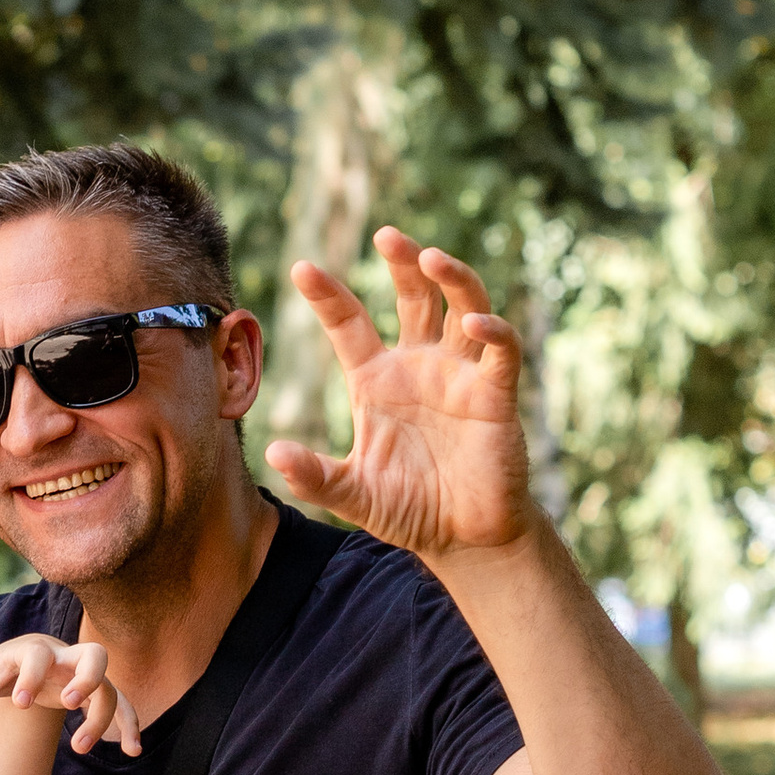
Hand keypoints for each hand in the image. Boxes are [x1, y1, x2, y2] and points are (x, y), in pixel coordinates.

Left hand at [0, 629, 138, 758]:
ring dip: (102, 714)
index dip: (32, 677)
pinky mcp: (101, 694)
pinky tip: (133, 751)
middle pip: (92, 655)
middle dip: (85, 677)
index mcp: (34, 652)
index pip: (37, 656)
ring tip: (80, 747)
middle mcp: (66, 659)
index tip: (20, 703)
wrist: (33, 661)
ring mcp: (87, 676)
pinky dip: (130, 725)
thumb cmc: (5, 670)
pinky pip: (123, 705)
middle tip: (70, 702)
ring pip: (110, 685)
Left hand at [264, 230, 533, 563]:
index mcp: (376, 379)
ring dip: (451, 278)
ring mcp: (459, 375)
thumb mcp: (351, 494)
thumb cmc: (407, 508)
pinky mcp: (496, 396)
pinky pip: (499, 354)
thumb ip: (314, 476)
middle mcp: (418, 365)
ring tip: (430, 257)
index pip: (348, 323)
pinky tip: (476, 323)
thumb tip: (275, 452)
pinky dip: (492, 334)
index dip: (327, 295)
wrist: (461, 538)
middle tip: (387, 236)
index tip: (301, 268)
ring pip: (461, 306)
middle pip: (412, 296)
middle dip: (403, 263)